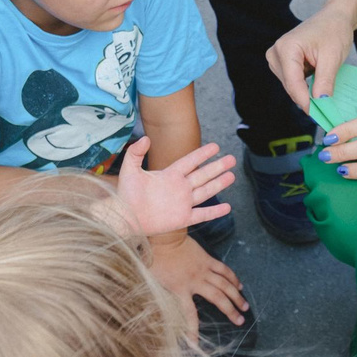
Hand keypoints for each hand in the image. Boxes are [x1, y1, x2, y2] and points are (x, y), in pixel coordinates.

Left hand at [114, 138, 234, 238]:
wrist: (124, 216)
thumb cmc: (125, 194)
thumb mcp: (129, 170)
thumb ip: (135, 153)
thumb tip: (145, 138)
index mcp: (169, 175)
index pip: (190, 161)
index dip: (202, 154)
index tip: (216, 146)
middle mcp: (179, 188)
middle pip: (202, 175)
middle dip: (217, 167)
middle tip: (232, 159)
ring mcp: (182, 203)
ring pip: (205, 192)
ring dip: (219, 184)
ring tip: (232, 176)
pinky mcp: (182, 218)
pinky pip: (202, 214)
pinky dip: (214, 212)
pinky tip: (227, 208)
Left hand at [148, 230, 245, 323]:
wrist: (164, 238)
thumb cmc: (155, 259)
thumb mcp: (154, 282)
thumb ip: (160, 296)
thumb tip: (154, 311)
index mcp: (180, 289)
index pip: (189, 314)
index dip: (192, 330)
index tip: (195, 344)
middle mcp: (195, 281)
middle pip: (218, 298)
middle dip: (230, 310)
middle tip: (240, 321)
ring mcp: (204, 270)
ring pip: (225, 285)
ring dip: (236, 296)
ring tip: (245, 306)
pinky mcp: (207, 260)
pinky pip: (224, 270)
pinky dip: (233, 278)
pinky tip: (239, 285)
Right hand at [266, 6, 356, 112]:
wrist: (334, 18)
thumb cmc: (334, 31)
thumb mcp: (332, 58)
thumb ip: (324, 82)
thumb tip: (320, 105)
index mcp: (286, 48)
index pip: (293, 83)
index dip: (305, 102)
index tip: (318, 115)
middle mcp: (276, 53)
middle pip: (290, 87)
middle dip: (307, 97)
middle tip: (327, 107)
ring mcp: (276, 57)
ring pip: (291, 86)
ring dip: (307, 91)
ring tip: (325, 84)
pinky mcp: (281, 62)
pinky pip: (292, 81)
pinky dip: (306, 85)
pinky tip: (318, 79)